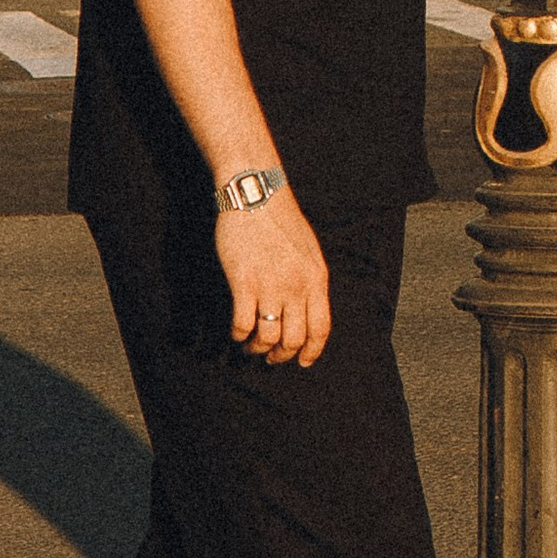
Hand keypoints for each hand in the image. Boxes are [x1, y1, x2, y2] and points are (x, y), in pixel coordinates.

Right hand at [216, 189, 330, 366]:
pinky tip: (236, 332)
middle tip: (270, 358)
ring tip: (250, 347)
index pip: (320, 328)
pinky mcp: (244, 282)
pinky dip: (238, 335)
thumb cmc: (280, 221)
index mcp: (316, 279)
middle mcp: (297, 287)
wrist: (256, 195)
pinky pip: (242, 324)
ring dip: (257, 349)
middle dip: (281, 355)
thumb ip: (310, 281)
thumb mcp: (309, 251)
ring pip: (267, 337)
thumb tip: (307, 309)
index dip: (311, 352)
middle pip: (293, 339)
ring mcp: (270, 286)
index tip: (302, 362)